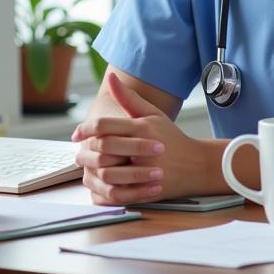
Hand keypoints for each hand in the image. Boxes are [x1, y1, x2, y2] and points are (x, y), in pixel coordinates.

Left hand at [71, 73, 205, 204]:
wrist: (197, 165)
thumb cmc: (172, 138)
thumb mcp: (152, 114)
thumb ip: (128, 98)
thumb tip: (111, 78)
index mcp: (142, 128)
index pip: (104, 125)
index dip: (85, 129)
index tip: (76, 135)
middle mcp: (144, 148)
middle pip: (104, 147)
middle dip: (87, 150)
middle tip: (78, 152)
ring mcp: (147, 172)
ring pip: (108, 173)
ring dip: (92, 171)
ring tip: (86, 169)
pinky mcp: (149, 191)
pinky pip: (118, 194)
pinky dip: (104, 192)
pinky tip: (99, 186)